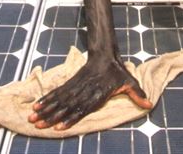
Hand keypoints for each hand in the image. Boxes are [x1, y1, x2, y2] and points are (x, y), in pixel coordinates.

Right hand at [28, 53, 151, 129]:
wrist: (105, 55)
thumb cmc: (117, 72)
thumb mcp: (129, 82)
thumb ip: (137, 94)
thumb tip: (149, 104)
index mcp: (96, 93)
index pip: (82, 108)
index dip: (71, 117)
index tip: (60, 126)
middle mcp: (83, 91)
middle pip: (65, 105)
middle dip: (51, 116)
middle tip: (38, 125)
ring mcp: (75, 87)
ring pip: (58, 99)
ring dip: (45, 109)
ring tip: (32, 117)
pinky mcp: (71, 83)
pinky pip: (57, 93)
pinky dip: (46, 100)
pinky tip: (37, 106)